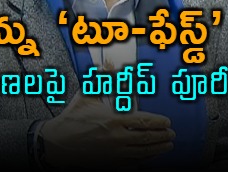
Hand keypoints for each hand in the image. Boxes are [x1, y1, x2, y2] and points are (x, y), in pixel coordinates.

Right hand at [39, 92, 174, 169]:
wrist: (57, 145)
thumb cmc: (71, 120)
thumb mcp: (86, 96)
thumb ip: (101, 80)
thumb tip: (107, 65)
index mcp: (113, 121)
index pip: (143, 122)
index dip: (158, 122)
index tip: (167, 121)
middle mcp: (117, 139)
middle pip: (147, 139)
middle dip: (162, 136)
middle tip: (171, 134)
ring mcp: (114, 154)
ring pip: (143, 153)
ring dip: (158, 149)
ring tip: (167, 145)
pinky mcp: (110, 165)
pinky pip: (132, 164)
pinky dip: (144, 161)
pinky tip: (149, 157)